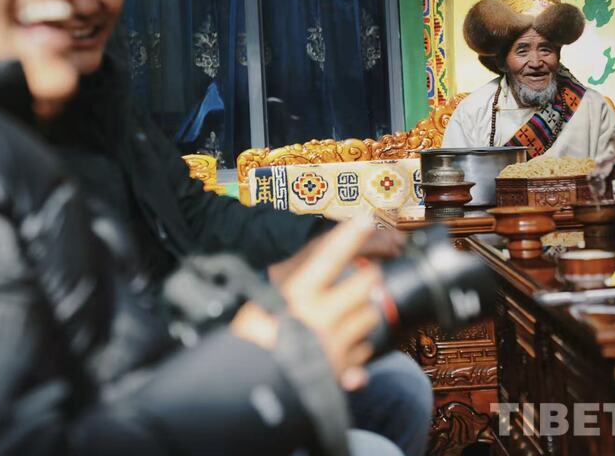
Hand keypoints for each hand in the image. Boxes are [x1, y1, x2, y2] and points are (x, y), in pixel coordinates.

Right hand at [233, 218, 382, 390]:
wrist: (243, 394)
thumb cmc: (245, 344)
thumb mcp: (256, 306)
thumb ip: (286, 287)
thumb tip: (311, 272)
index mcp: (295, 294)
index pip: (328, 255)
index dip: (350, 235)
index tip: (365, 220)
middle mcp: (320, 314)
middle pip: (366, 283)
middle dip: (370, 276)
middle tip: (366, 275)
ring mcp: (335, 342)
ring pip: (370, 315)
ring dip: (366, 311)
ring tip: (351, 312)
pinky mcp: (342, 369)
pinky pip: (364, 350)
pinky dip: (359, 346)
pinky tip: (345, 345)